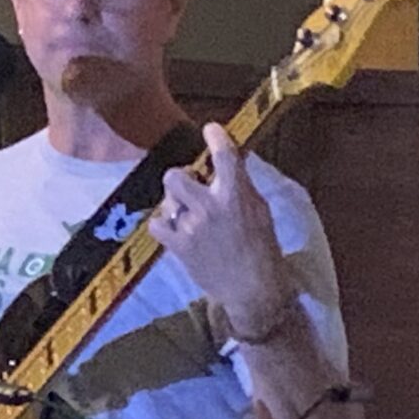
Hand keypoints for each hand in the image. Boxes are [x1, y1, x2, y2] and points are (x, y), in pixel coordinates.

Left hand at [148, 124, 294, 334]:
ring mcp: (191, 226)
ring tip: (190, 217)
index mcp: (236, 195)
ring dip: (175, 204)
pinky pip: (156, 224)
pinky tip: (176, 231)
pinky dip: (163, 226)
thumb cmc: (261, 248)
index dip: (215, 137)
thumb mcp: (260, 210)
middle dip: (181, 178)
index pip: (223, 156)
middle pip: (175, 176)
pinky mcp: (178, 246)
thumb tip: (228, 162)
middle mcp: (210, 206)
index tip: (210, 129)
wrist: (252, 288)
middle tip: (191, 188)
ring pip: (167, 199)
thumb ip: (241, 185)